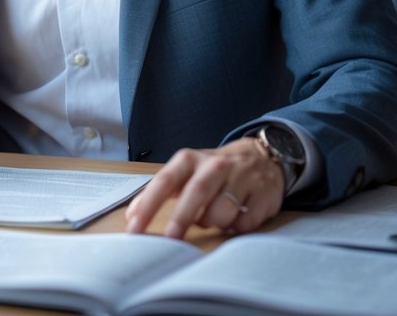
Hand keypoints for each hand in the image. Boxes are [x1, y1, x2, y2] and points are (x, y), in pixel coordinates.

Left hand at [124, 137, 284, 238]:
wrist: (262, 156)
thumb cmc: (214, 170)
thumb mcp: (185, 172)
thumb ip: (160, 191)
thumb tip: (133, 214)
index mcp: (190, 160)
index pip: (164, 181)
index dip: (148, 205)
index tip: (135, 227)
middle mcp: (215, 165)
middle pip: (195, 193)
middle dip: (181, 218)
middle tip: (171, 239)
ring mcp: (242, 178)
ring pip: (221, 211)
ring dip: (213, 223)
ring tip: (213, 217)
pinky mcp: (263, 194)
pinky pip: (244, 222)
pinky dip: (235, 226)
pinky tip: (235, 217)